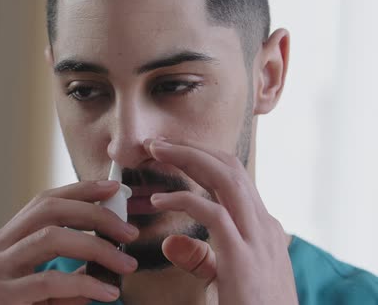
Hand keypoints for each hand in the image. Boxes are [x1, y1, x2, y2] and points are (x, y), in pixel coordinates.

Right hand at [0, 181, 138, 304]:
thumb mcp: (31, 294)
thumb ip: (61, 279)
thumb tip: (101, 266)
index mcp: (1, 243)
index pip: (42, 203)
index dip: (79, 191)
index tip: (113, 188)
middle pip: (48, 210)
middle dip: (94, 214)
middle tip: (128, 230)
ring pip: (50, 238)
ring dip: (96, 247)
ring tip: (126, 263)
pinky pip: (47, 282)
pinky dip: (83, 285)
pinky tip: (106, 293)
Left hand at [144, 138, 297, 304]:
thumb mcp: (226, 276)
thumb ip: (201, 257)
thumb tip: (170, 242)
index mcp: (260, 226)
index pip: (233, 177)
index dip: (201, 158)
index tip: (171, 151)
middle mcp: (262, 224)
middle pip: (229, 168)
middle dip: (191, 148)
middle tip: (157, 142)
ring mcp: (256, 238)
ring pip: (225, 179)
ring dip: (187, 159)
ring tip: (156, 151)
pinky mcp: (242, 257)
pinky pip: (212, 214)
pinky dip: (183, 201)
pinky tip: (159, 201)